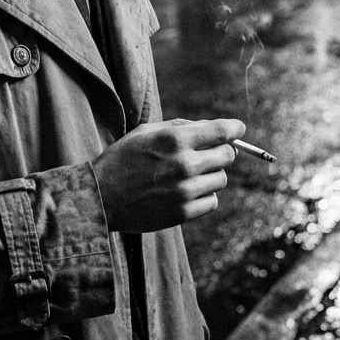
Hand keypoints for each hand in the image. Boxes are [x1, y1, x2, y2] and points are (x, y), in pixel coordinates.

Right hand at [91, 117, 244, 232]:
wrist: (100, 197)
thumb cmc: (122, 159)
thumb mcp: (145, 132)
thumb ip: (179, 126)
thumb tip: (211, 127)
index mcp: (174, 139)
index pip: (221, 131)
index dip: (235, 128)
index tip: (238, 128)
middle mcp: (183, 164)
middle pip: (228, 156)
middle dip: (222, 152)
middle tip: (210, 153)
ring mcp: (185, 191)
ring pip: (221, 180)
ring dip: (211, 175)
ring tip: (190, 175)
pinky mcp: (183, 213)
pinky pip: (212, 202)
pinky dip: (204, 196)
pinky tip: (186, 192)